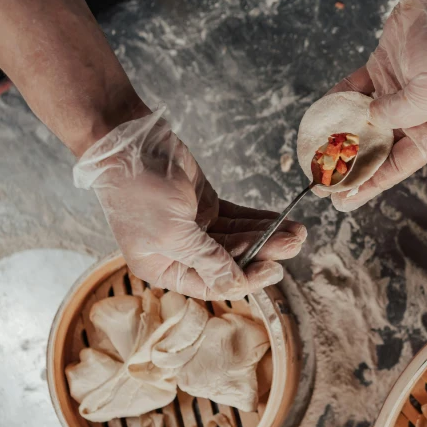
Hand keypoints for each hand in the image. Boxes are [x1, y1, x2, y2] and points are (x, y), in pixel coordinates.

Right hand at [74, 107, 306, 300]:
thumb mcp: (173, 234)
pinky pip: (238, 218)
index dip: (246, 279)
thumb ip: (209, 261)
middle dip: (264, 252)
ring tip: (298, 231)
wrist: (129, 141)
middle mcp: (180, 252)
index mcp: (164, 268)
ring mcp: (195, 228)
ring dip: (267, 235)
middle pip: (231, 260)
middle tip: (295, 243)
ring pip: (238, 238)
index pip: (213, 284)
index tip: (274, 269)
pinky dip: (259, 219)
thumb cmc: (138, 190)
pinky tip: (282, 220)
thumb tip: (237, 285)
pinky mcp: (206, 204)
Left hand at [327, 0, 426, 211]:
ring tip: (317, 156)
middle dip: (350, 167)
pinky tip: (319, 117)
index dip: (370, 185)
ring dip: (340, 137)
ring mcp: (397, 93)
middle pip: (378, 149)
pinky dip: (337, 102)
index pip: (398, 166)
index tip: (344, 200)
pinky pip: (354, 91)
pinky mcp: (382, 70)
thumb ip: (397, 114)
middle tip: (323, 183)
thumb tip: (370, 120)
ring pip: (362, 123)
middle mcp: (416, 116)